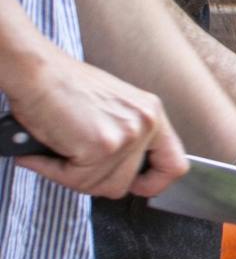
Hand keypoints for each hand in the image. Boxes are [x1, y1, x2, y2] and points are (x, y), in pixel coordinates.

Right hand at [7, 46, 187, 198]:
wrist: (37, 72)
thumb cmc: (63, 87)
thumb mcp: (111, 108)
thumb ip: (124, 137)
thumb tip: (123, 175)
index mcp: (151, 113)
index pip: (175, 164)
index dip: (154, 183)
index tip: (135, 185)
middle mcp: (146, 123)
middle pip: (126, 183)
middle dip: (93, 179)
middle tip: (72, 160)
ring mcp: (127, 136)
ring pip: (102, 187)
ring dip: (72, 175)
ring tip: (58, 149)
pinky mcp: (102, 146)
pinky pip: (77, 180)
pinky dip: (54, 170)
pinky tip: (48, 149)